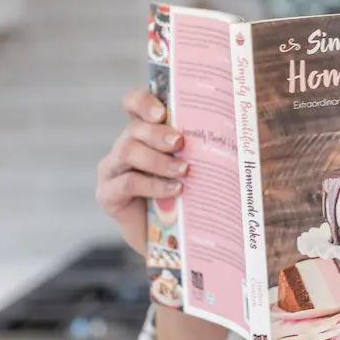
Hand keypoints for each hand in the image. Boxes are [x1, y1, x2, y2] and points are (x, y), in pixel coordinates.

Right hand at [95, 89, 187, 255]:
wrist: (168, 238)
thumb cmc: (184, 195)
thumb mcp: (193, 167)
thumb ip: (199, 149)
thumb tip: (232, 134)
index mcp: (143, 133)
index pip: (133, 104)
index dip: (143, 101)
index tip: (162, 112)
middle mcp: (124, 146)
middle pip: (134, 129)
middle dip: (158, 133)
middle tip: (181, 143)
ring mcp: (112, 170)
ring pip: (128, 151)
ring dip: (158, 160)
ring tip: (183, 171)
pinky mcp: (107, 195)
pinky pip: (126, 183)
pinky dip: (153, 186)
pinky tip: (174, 191)